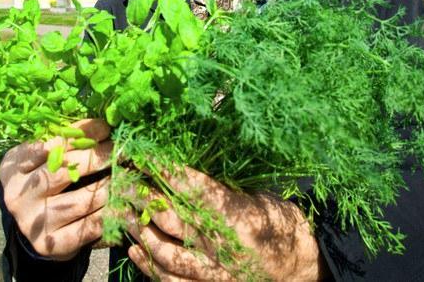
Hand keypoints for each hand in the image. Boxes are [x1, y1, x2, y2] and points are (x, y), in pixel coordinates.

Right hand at [0, 118, 112, 259]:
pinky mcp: (51, 245)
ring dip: (107, 186)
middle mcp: (18, 196)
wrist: (33, 228)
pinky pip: (87, 227)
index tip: (105, 127)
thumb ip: (61, 144)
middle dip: (96, 157)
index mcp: (14, 168)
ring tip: (123, 174)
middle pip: (62, 172)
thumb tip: (99, 124)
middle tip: (118, 149)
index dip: (81, 133)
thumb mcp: (41, 159)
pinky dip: (109, 213)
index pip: (51, 146)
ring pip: (79, 201)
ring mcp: (33, 223)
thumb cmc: (42, 183)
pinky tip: (122, 203)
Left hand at [125, 166, 326, 280]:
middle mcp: (222, 246)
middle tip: (122, 179)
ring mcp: (214, 272)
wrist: (301, 270)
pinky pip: (171, 281)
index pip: (192, 188)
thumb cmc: (282, 225)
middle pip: (170, 218)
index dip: (164, 170)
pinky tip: (135, 249)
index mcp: (238, 217)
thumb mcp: (258, 197)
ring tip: (124, 210)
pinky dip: (149, 266)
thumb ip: (223, 190)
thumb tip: (184, 169)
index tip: (142, 154)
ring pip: (164, 252)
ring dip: (140, 229)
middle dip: (142, 196)